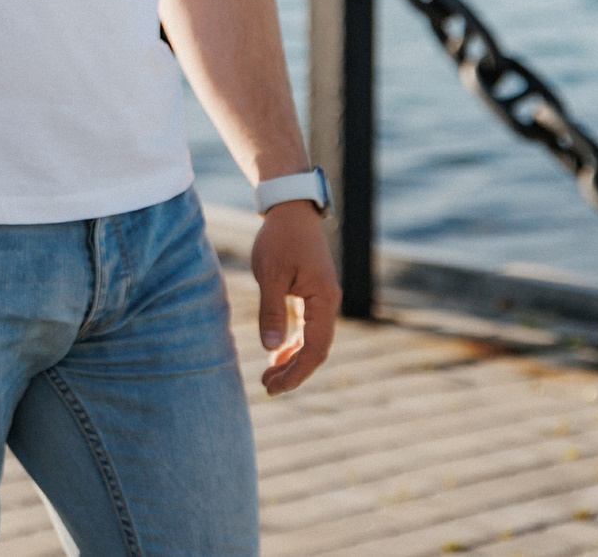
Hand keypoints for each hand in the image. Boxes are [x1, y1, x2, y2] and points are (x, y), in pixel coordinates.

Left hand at [251, 200, 340, 394]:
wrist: (291, 210)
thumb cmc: (279, 238)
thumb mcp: (269, 274)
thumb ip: (271, 311)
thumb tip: (271, 347)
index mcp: (324, 299)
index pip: (315, 348)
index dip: (296, 372)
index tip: (275, 387)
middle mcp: (329, 303)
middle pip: (316, 349)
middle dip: (294, 372)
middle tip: (268, 388)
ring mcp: (323, 299)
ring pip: (312, 340)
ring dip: (292, 360)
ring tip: (269, 377)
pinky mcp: (313, 294)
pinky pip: (307, 328)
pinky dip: (293, 343)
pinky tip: (277, 354)